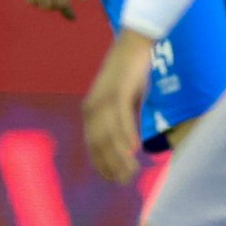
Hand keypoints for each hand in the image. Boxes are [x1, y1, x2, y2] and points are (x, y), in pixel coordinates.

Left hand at [83, 30, 154, 182]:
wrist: (132, 45)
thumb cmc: (130, 76)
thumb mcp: (124, 103)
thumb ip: (123, 123)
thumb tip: (130, 147)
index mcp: (91, 112)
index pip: (92, 145)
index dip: (102, 164)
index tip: (113, 179)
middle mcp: (92, 108)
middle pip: (99, 144)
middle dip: (111, 165)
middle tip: (125, 180)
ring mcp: (103, 99)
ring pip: (109, 134)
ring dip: (120, 155)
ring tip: (132, 170)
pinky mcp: (117, 91)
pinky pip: (120, 118)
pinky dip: (126, 134)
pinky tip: (134, 148)